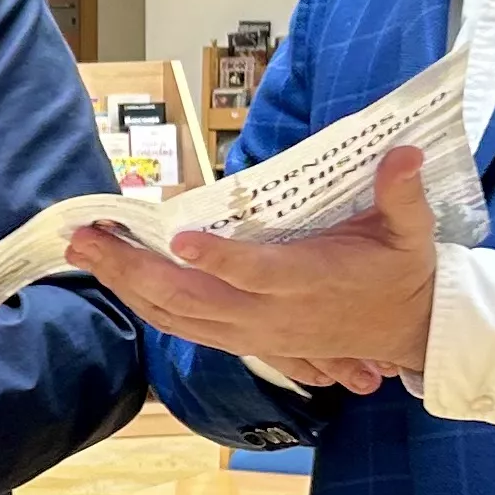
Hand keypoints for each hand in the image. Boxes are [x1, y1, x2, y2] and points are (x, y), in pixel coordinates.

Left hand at [67, 146, 436, 394]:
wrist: (404, 332)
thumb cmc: (400, 273)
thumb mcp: (411, 232)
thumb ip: (402, 195)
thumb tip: (404, 155)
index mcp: (306, 281)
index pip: (255, 272)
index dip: (218, 258)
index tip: (178, 237)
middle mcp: (268, 315)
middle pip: (189, 298)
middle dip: (131, 268)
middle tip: (85, 238)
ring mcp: (249, 333)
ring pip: (175, 316)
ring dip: (125, 284)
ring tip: (84, 252)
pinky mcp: (240, 339)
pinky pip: (181, 326)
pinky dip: (143, 302)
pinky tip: (115, 277)